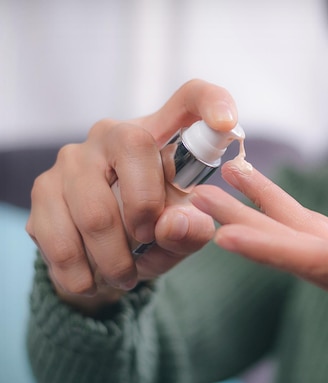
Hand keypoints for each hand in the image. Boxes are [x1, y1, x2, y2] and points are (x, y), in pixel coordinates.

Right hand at [26, 80, 234, 313]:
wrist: (99, 261)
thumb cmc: (153, 235)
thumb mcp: (183, 236)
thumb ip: (190, 231)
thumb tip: (170, 223)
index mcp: (160, 137)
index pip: (189, 99)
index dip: (211, 102)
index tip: (226, 123)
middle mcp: (114, 134)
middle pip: (135, 147)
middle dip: (146, 211)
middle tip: (148, 241)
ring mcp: (74, 158)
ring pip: (96, 211)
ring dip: (114, 258)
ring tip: (124, 275)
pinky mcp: (43, 188)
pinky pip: (61, 238)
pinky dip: (80, 272)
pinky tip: (90, 281)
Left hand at [191, 162, 327, 382]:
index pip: (326, 264)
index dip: (277, 249)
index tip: (226, 235)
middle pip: (298, 256)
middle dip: (245, 228)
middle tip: (195, 199)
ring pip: (304, 250)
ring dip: (261, 220)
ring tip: (223, 185)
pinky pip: (322, 248)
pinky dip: (293, 226)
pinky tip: (273, 205)